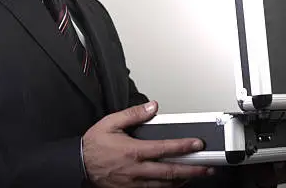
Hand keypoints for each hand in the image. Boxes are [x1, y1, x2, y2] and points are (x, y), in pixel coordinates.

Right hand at [82, 101, 213, 187]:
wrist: (78, 164)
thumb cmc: (94, 145)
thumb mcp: (111, 122)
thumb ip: (134, 114)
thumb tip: (152, 107)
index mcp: (133, 151)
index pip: (165, 148)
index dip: (184, 146)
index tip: (198, 144)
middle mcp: (136, 169)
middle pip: (170, 172)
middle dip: (192, 170)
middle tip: (207, 168)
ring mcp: (134, 183)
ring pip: (164, 185)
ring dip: (182, 180)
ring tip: (196, 175)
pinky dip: (167, 187)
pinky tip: (174, 183)